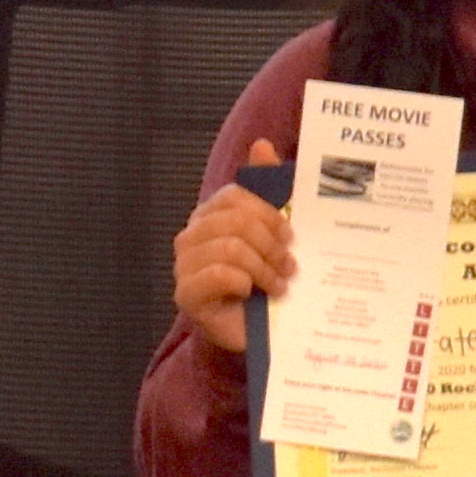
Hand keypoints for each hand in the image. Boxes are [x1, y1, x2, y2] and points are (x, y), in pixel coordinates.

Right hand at [171, 182, 293, 354]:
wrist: (258, 332)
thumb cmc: (265, 279)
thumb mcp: (273, 232)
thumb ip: (267, 187)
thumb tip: (262, 144)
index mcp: (210, 216)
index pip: (234, 196)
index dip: (267, 212)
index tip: (290, 234)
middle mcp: (191, 237)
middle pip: (234, 221)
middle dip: (269, 243)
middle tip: (289, 264)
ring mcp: (185, 266)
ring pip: (230, 248)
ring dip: (262, 267)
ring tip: (279, 284)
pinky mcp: (186, 294)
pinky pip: (216, 274)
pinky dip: (242, 281)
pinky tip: (253, 293)